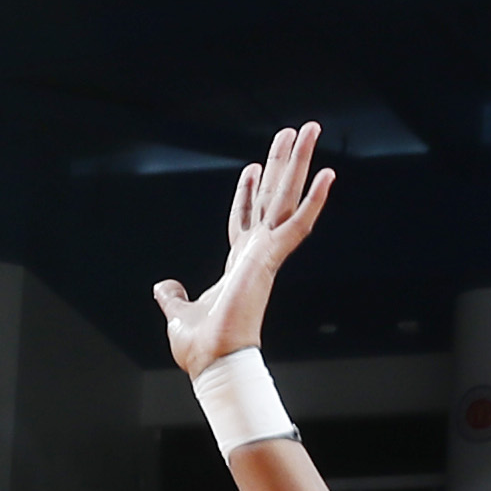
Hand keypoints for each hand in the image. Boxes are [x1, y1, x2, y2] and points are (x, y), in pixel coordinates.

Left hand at [154, 122, 332, 376]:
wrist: (213, 362)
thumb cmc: (201, 347)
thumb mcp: (178, 314)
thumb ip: (172, 298)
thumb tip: (162, 288)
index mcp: (239, 264)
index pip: (245, 219)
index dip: (248, 193)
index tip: (251, 168)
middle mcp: (257, 254)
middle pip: (273, 197)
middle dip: (282, 163)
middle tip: (295, 130)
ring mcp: (267, 254)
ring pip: (287, 197)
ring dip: (299, 162)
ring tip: (310, 128)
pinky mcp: (271, 259)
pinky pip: (298, 224)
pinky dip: (314, 200)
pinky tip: (328, 173)